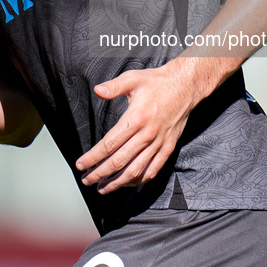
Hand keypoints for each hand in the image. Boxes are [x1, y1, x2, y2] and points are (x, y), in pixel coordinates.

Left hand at [76, 60, 200, 193]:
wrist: (185, 86)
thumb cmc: (157, 82)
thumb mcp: (133, 78)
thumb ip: (114, 86)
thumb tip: (98, 90)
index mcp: (136, 118)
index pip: (109, 144)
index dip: (93, 157)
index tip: (81, 165)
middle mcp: (147, 134)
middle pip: (119, 161)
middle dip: (100, 174)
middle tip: (87, 180)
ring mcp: (158, 143)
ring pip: (135, 170)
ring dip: (117, 182)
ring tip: (103, 188)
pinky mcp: (168, 147)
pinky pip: (153, 170)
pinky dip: (139, 180)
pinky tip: (128, 183)